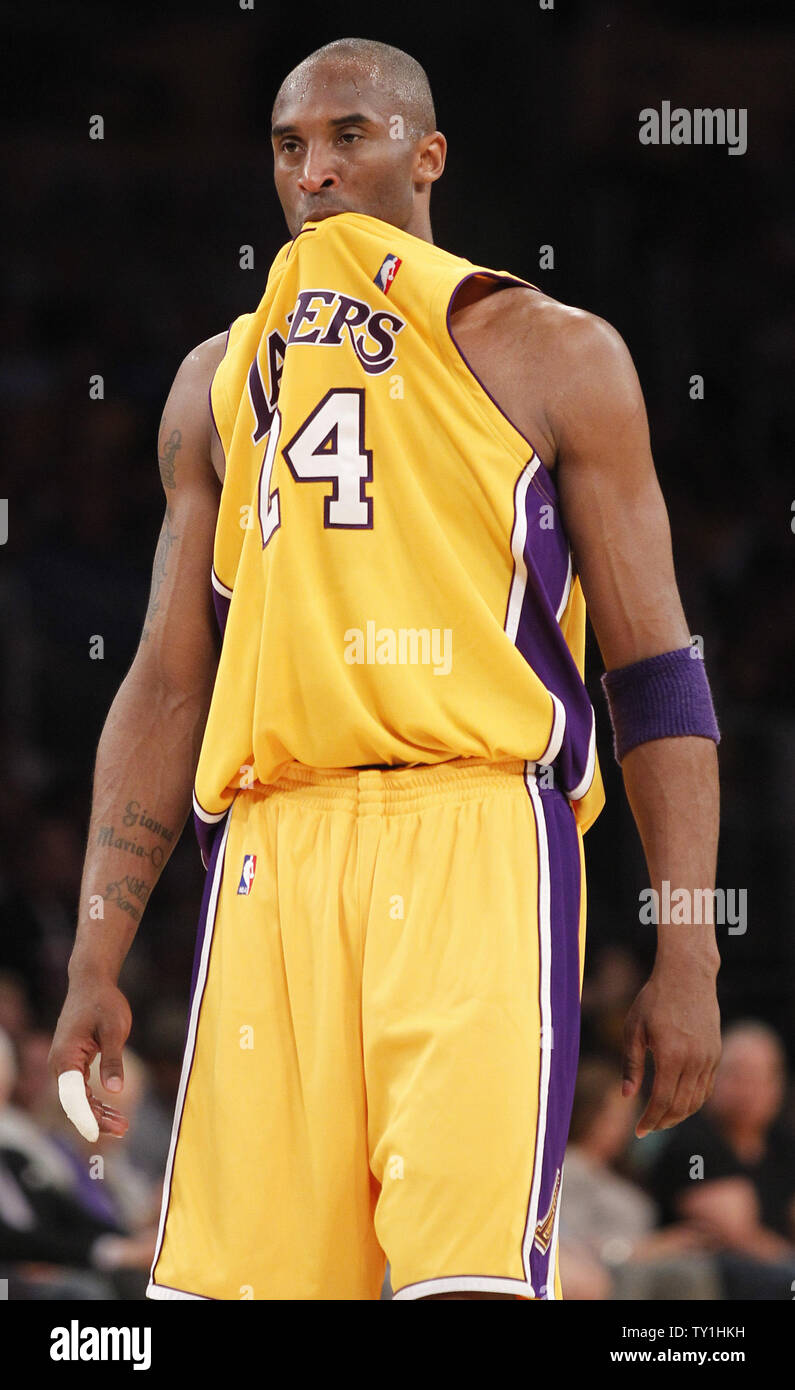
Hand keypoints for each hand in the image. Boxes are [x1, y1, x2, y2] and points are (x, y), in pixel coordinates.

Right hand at [48, 977, 131, 1138]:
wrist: (91, 982)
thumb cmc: (104, 1002)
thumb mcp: (115, 1029)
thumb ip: (113, 1060)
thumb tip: (115, 1090)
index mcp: (66, 1056)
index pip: (72, 1096)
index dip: (85, 1117)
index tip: (97, 1135)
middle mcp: (60, 1064)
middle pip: (75, 1102)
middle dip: (97, 1119)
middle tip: (124, 1129)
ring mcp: (65, 1064)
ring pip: (78, 1098)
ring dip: (99, 1113)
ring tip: (124, 1126)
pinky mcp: (73, 1062)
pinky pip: (82, 1089)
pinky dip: (97, 1100)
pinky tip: (114, 1111)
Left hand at [621, 962, 720, 1137]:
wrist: (687, 976)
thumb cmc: (654, 999)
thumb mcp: (634, 1029)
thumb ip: (631, 1065)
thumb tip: (627, 1097)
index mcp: (671, 1056)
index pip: (662, 1101)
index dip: (650, 1120)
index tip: (639, 1131)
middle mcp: (694, 1061)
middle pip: (681, 1106)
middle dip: (663, 1122)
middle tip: (648, 1129)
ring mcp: (709, 1058)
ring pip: (697, 1100)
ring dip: (680, 1115)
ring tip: (662, 1119)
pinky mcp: (716, 1053)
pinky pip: (707, 1087)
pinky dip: (694, 1101)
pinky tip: (679, 1102)